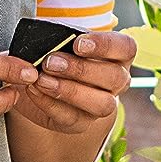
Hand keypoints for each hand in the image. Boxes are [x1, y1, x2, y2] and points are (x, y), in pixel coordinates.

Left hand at [11, 29, 132, 134]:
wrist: (34, 81)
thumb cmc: (52, 53)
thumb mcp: (54, 40)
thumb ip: (54, 39)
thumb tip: (39, 46)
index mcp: (117, 55)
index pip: (126, 47)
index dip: (105, 45)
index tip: (77, 43)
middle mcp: (116, 82)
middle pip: (116, 78)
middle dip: (82, 70)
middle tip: (51, 62)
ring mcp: (102, 104)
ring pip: (102, 104)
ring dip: (71, 91)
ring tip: (42, 80)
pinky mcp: (81, 123)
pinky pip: (72, 118)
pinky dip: (50, 104)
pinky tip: (34, 90)